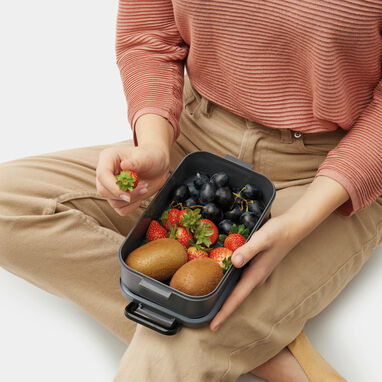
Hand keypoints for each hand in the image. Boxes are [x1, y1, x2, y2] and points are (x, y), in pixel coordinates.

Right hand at [96, 143, 169, 215]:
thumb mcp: (145, 157)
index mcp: (108, 158)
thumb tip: (124, 165)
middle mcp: (106, 173)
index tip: (127, 194)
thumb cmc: (150, 157)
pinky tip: (140, 195)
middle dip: (124, 194)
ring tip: (144, 187)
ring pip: (113, 202)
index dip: (113, 187)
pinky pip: (121, 209)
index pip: (102, 175)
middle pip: (104, 191)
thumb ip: (135, 162)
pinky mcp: (117, 197)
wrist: (158, 167)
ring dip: (132, 199)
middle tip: (143, 187)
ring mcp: (110, 186)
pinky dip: (132, 206)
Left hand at [209, 175, 348, 330]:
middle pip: (235, 298)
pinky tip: (220, 282)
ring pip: (237, 289)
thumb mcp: (262, 239)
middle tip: (206, 321)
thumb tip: (234, 262)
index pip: (237, 298)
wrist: (293, 226)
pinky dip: (229, 284)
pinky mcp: (255, 265)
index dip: (224, 312)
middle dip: (222, 310)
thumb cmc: (278, 233)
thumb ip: (248, 250)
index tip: (213, 326)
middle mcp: (255, 277)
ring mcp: (256, 272)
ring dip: (225, 299)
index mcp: (255, 275)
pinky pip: (239, 279)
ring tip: (210, 306)